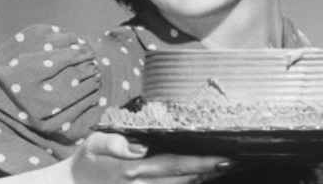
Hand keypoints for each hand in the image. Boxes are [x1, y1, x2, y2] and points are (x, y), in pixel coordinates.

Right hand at [69, 132, 234, 183]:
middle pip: (185, 180)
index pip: (176, 165)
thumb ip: (115, 143)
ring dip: (203, 179)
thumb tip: (141, 147)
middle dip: (211, 171)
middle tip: (236, 162)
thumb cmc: (86, 161)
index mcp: (133, 168)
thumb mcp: (94, 144)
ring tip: (224, 169)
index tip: (225, 159)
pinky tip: (201, 179)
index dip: (203, 163)